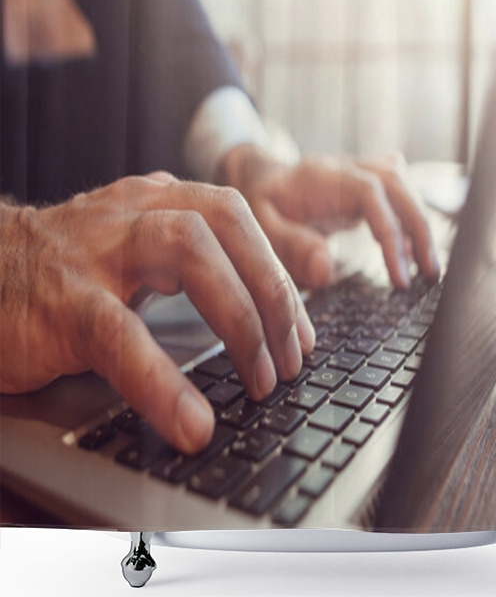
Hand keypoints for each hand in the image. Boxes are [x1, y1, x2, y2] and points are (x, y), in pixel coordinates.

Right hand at [0, 174, 313, 453]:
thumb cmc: (65, 274)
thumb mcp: (136, 255)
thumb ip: (194, 270)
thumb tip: (263, 321)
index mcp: (161, 202)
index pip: (240, 220)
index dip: (281, 274)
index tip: (303, 333)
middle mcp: (136, 212)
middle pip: (227, 225)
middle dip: (273, 293)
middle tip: (291, 360)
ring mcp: (99, 250)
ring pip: (191, 255)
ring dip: (240, 320)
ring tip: (261, 382)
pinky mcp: (63, 300)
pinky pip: (121, 334)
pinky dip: (162, 379)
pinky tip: (191, 421)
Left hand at [219, 145, 440, 289]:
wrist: (256, 177)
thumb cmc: (258, 204)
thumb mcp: (259, 228)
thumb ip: (291, 247)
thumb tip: (326, 269)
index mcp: (320, 176)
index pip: (370, 194)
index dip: (390, 232)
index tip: (399, 275)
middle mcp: (345, 167)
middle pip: (397, 183)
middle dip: (418, 228)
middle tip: (430, 273)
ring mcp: (358, 172)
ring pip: (403, 183)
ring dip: (420, 223)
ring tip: (429, 268)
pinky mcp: (365, 183)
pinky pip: (399, 191)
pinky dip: (411, 217)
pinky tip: (413, 250)